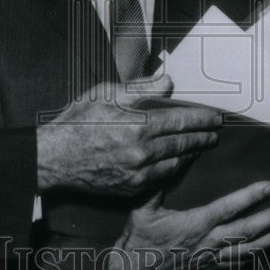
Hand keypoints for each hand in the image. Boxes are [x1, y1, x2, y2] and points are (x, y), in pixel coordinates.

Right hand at [36, 74, 220, 195]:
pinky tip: (179, 161)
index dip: (202, 119)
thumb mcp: (106, 94)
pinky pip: (162, 178)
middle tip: (216, 133)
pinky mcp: (131, 188)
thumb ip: (141, 88)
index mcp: (137, 126)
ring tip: (202, 145)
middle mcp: (142, 152)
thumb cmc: (77, 122)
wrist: (53, 159)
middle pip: (183, 143)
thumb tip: (167, 82)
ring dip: (192, 153)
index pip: (181, 121)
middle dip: (203, 137)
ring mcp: (137, 173)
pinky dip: (175, 168)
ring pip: (176, 163)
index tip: (216, 117)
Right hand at [104, 182, 269, 269]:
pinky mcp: (208, 268)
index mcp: (195, 224)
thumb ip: (160, 184)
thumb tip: (173, 158)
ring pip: (248, 249)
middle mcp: (207, 242)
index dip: (250, 197)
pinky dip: (255, 256)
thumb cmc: (138, 238)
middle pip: (247, 230)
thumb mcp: (144, 207)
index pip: (228, 208)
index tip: (269, 187)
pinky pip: (237, 263)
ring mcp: (210, 258)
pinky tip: (268, 249)